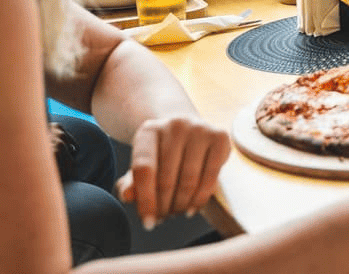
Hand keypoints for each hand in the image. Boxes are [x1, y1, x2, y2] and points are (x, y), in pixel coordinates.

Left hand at [115, 113, 230, 229]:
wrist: (188, 132)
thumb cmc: (161, 155)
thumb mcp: (143, 166)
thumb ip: (131, 183)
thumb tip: (128, 196)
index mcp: (149, 130)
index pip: (143, 169)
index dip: (145, 200)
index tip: (148, 223)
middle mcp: (175, 125)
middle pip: (166, 179)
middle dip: (164, 207)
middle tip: (163, 218)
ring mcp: (199, 129)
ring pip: (189, 181)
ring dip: (181, 205)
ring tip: (176, 212)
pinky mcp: (220, 137)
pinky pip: (211, 178)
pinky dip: (200, 199)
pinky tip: (191, 208)